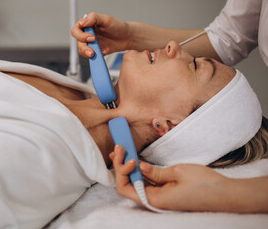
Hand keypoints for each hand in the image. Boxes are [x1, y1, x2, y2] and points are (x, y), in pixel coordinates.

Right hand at [71, 12, 131, 57]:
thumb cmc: (118, 26)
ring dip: (86, 52)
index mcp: (88, 24)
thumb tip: (82, 22)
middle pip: (78, 41)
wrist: (127, 37)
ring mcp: (91, 43)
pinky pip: (89, 56)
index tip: (91, 37)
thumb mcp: (106, 19)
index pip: (76, 30)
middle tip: (93, 47)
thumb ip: (93, 18)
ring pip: (82, 50)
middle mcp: (87, 34)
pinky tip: (102, 53)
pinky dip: (93, 56)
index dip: (81, 35)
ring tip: (94, 53)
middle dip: (84, 46)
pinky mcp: (95, 51)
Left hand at [110, 145, 235, 211]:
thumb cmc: (205, 185)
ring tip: (122, 149)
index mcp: (155, 199)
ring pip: (136, 182)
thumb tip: (138, 167)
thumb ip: (155, 172)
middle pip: (128, 184)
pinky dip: (140, 170)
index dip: (120, 170)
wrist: (226, 194)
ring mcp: (160, 196)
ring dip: (128, 167)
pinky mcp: (165, 192)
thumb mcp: (178, 172)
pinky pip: (147, 182)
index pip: (125, 187)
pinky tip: (135, 159)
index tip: (124, 152)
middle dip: (120, 166)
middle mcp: (154, 200)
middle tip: (120, 146)